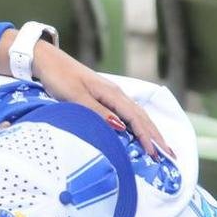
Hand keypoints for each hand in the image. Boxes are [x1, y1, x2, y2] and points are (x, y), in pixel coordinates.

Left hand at [31, 41, 173, 158]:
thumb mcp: (76, 96)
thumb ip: (97, 112)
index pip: (135, 118)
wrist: (47, 61)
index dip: (147, 137)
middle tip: (170, 156)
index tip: (155, 154)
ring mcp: (111, 95)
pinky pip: (128, 114)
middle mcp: (116, 93)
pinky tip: (141, 134)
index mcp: (112, 93)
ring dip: (150, 132)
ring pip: (137, 115)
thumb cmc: (59, 78)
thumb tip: (121, 127)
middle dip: (156, 136)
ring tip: (161, 148)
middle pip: (142, 117)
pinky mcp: (104, 97)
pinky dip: (138, 126)